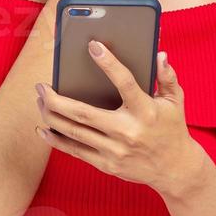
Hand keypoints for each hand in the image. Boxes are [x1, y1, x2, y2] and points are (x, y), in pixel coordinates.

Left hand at [34, 42, 207, 197]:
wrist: (175, 169)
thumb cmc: (172, 128)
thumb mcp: (175, 101)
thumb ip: (167, 77)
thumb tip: (159, 54)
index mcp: (145, 111)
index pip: (125, 82)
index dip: (109, 63)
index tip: (92, 46)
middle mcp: (128, 131)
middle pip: (83, 113)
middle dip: (56, 99)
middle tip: (41, 86)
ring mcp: (115, 150)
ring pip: (74, 132)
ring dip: (51, 115)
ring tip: (40, 101)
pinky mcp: (106, 164)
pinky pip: (75, 151)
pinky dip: (56, 139)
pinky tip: (43, 128)